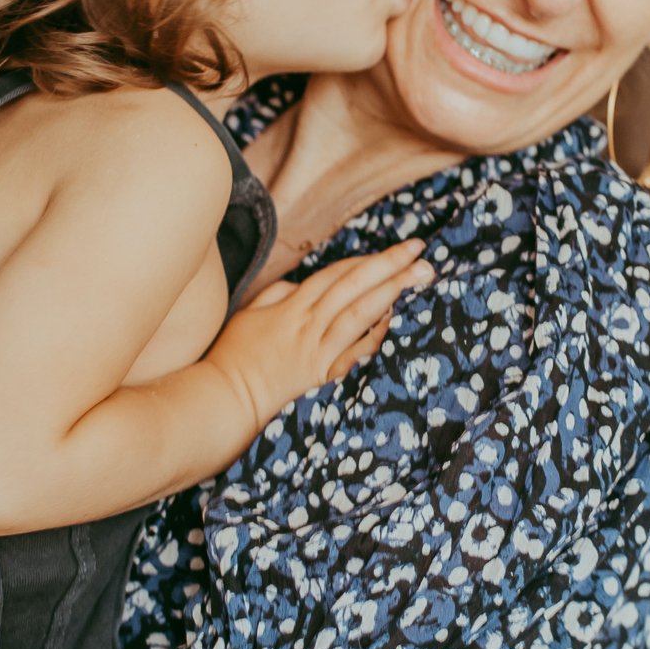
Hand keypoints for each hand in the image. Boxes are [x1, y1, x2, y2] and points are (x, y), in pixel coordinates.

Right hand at [203, 240, 433, 431]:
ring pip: (361, 316)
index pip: (338, 275)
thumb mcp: (250, 311)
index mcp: (293, 307)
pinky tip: (394, 319)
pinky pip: (356, 353)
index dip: (369, 259)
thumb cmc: (234, 355)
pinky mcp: (323, 378)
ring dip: (392, 294)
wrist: (227, 399)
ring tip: (419, 277)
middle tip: (422, 253)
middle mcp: (311, 326)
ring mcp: (320, 353)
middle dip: (390, 268)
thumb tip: (305, 284)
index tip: (398, 249)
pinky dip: (377, 334)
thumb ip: (280, 292)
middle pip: (355, 289)